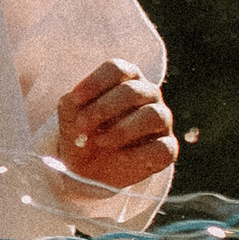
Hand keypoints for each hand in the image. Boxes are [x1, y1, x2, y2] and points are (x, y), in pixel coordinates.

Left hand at [56, 60, 176, 190]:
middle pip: (132, 90)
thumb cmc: (84, 134)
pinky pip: (162, 147)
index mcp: (125, 79)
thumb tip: (75, 99)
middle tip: (82, 125)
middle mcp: (147, 94)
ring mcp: (161, 120)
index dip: (95, 83)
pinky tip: (119, 157)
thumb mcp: (70, 118)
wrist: (91, 170)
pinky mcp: (167, 147)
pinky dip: (138, 154)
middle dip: (103, 108)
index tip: (75, 100)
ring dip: (122, 129)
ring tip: (101, 141)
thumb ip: (71, 104)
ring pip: (153, 115)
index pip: (116, 69)